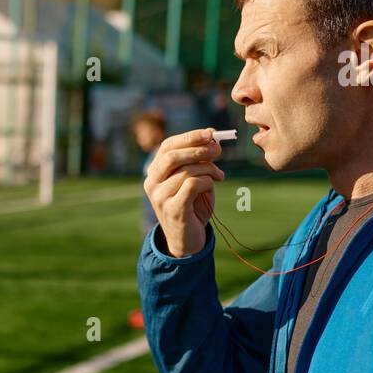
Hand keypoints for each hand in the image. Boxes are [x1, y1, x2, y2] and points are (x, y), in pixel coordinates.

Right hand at [144, 128, 226, 257]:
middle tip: (218, 150)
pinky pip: (192, 185)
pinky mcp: (172, 209)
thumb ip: (199, 161)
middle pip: (172, 156)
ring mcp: (159, 196)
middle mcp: (152, 182)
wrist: (187, 239)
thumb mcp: (195, 179)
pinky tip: (212, 185)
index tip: (210, 133)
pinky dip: (206, 181)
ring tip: (219, 175)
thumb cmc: (192, 206)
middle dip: (198, 149)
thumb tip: (213, 140)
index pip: (167, 146)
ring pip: (186, 171)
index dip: (189, 137)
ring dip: (208, 168)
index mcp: (155, 171)